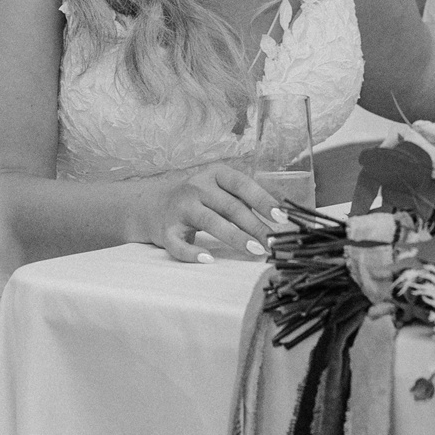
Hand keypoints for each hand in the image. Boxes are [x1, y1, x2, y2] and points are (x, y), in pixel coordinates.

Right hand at [132, 164, 282, 262]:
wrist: (153, 206)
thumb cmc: (199, 200)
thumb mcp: (218, 190)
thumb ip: (243, 199)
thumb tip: (280, 217)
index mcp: (214, 174)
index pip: (242, 184)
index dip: (263, 200)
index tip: (281, 218)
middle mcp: (196, 187)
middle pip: (230, 206)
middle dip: (255, 226)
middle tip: (273, 243)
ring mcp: (180, 208)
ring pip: (210, 223)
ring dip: (236, 238)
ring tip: (255, 251)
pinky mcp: (166, 230)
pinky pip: (179, 244)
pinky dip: (193, 253)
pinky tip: (208, 260)